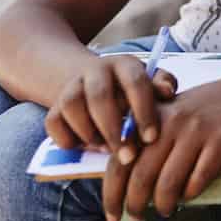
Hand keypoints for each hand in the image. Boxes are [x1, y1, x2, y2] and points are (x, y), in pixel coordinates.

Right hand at [44, 55, 178, 159]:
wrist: (94, 85)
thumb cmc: (132, 91)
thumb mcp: (151, 84)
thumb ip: (162, 86)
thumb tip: (167, 92)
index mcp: (124, 64)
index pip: (134, 82)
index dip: (143, 111)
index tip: (150, 138)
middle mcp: (95, 70)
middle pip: (99, 96)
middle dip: (113, 130)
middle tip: (127, 156)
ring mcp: (71, 86)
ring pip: (71, 106)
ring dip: (89, 133)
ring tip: (106, 148)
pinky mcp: (54, 106)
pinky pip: (53, 123)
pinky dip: (67, 139)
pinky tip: (86, 147)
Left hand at [102, 81, 220, 220]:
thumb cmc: (197, 111)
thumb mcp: (164, 114)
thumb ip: (139, 139)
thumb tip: (118, 184)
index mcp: (150, 117)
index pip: (120, 162)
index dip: (112, 194)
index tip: (113, 213)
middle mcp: (170, 122)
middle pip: (142, 176)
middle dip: (136, 204)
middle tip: (136, 216)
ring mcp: (196, 130)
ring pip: (168, 183)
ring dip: (163, 205)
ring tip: (164, 209)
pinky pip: (198, 180)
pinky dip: (190, 194)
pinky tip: (188, 195)